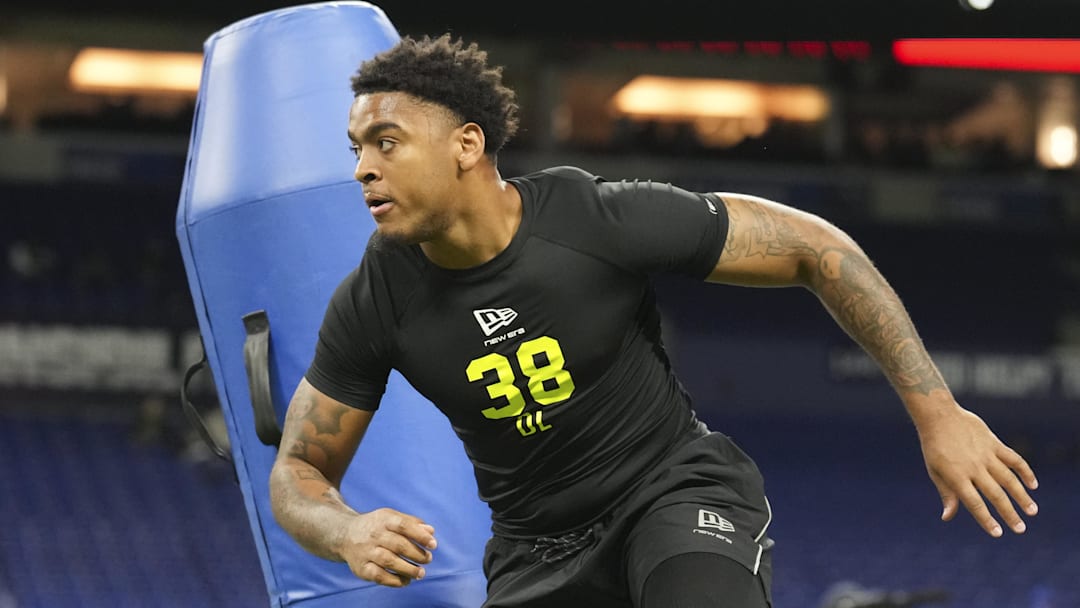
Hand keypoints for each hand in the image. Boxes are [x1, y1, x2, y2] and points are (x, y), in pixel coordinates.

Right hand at [338, 508, 437, 586]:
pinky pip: (379, 576)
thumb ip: (412, 523)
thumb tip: (431, 532)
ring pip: (389, 561)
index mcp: (383, 519)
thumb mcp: (392, 518)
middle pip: (398, 545)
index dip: (420, 535)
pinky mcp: (361, 568)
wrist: (344, 535)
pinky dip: (395, 580)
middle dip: (417, 554)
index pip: (404, 526)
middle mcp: (373, 535)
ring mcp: (366, 551)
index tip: (433, 544)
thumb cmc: (377, 527)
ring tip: (420, 573)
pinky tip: (406, 581)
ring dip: (408, 569)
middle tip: (428, 559)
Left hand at [917, 406, 1037, 536]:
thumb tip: (947, 517)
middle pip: (995, 494)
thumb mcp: (935, 471)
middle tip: (1021, 529)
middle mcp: (973, 467)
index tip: (998, 533)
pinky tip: (1033, 484)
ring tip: (1032, 511)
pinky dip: (1025, 471)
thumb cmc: (934, 447)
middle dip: (1009, 514)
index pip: (974, 503)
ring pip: (1008, 479)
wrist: (939, 416)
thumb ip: (946, 494)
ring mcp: (985, 455)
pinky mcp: (994, 443)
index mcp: (956, 476)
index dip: (986, 520)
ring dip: (1022, 496)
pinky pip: (1013, 459)